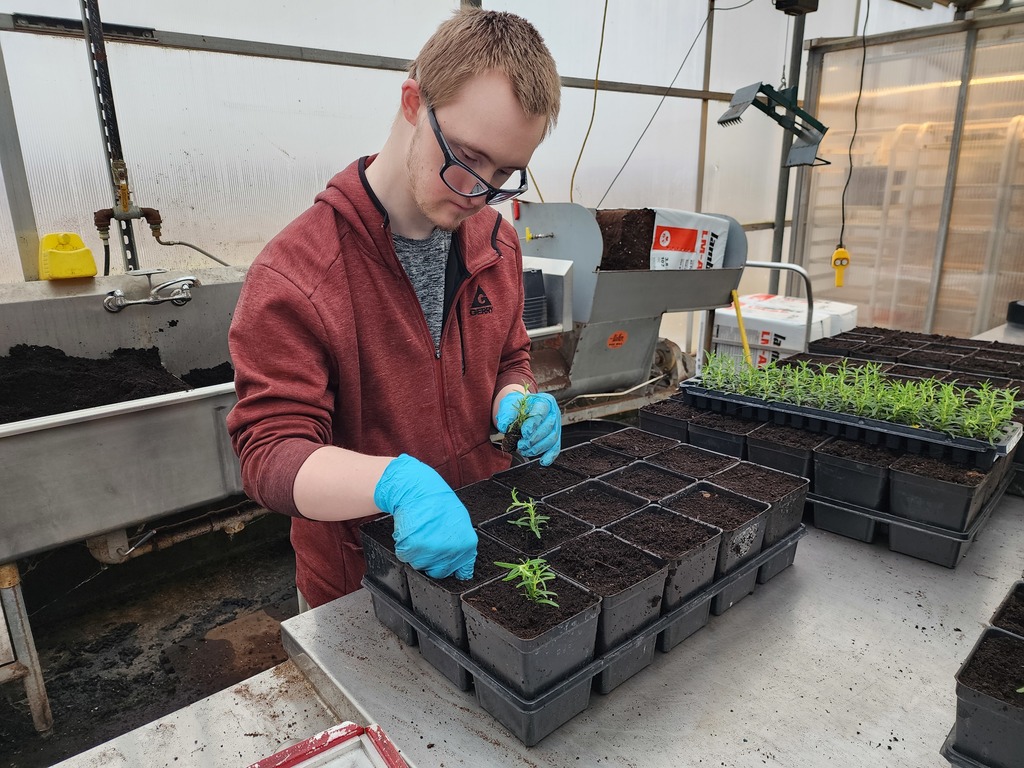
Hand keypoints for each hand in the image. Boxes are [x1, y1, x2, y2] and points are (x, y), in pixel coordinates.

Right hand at [373, 454, 476, 578]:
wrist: (418, 489)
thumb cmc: (440, 504)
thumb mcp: (461, 524)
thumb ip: (462, 548)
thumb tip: (462, 571)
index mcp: (466, 546)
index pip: (460, 573)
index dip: (450, 566)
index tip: (445, 559)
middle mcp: (450, 551)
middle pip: (438, 572)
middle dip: (432, 560)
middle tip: (430, 539)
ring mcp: (431, 551)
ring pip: (419, 564)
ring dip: (417, 553)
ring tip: (421, 531)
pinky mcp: (411, 548)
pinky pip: (405, 556)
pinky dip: (405, 546)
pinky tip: (412, 530)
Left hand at [496, 390, 561, 465]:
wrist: (522, 409)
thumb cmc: (519, 406)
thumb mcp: (510, 404)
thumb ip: (507, 413)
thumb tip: (504, 426)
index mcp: (544, 402)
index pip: (541, 413)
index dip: (533, 424)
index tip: (524, 432)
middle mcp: (553, 413)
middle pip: (548, 428)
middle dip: (533, 439)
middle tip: (521, 445)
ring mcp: (556, 426)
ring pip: (552, 439)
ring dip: (537, 448)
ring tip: (524, 451)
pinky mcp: (555, 438)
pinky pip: (555, 448)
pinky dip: (549, 456)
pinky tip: (543, 461)